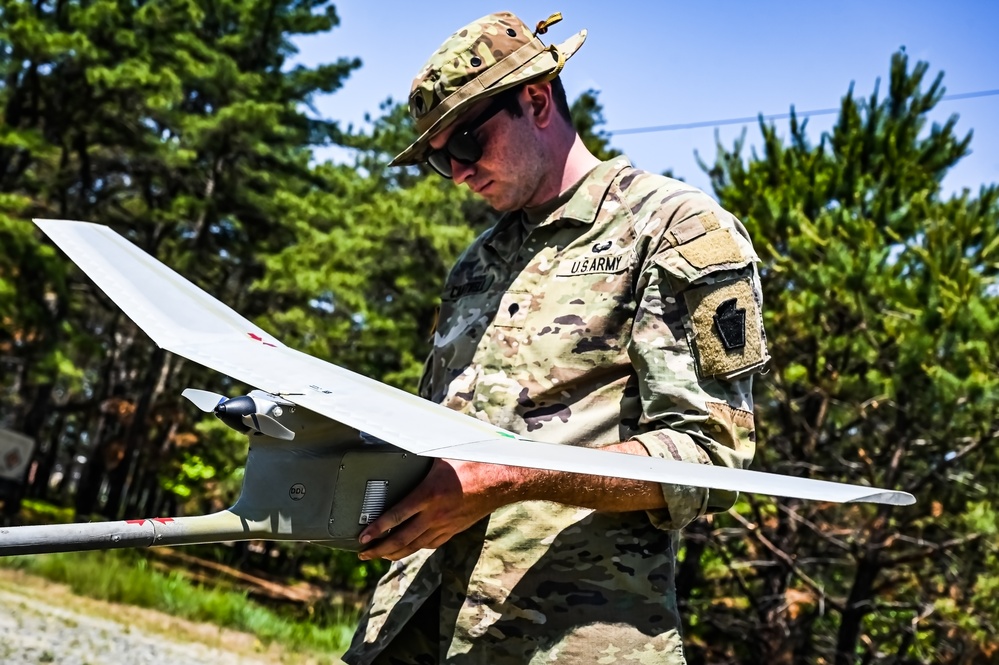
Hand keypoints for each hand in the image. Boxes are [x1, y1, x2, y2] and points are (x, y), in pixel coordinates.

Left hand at [357, 458, 514, 560]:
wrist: (500, 481)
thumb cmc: (472, 464)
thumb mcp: (441, 456)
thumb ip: (420, 457)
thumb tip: (402, 443)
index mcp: (429, 494)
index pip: (396, 516)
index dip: (377, 529)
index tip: (363, 536)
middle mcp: (435, 514)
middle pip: (401, 539)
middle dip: (379, 549)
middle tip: (363, 553)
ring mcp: (445, 524)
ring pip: (415, 546)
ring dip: (395, 553)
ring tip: (380, 555)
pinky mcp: (454, 529)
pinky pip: (431, 544)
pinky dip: (416, 548)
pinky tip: (409, 548)